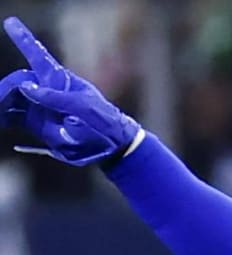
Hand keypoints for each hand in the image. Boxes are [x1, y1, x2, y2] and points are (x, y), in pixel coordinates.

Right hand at [0, 17, 139, 165]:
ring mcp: (41, 107)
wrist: (112, 146)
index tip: (10, 23)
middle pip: (19, 82)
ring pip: (14, 98)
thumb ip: (55, 97)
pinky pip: (15, 116)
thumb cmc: (103, 120)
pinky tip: (1, 119)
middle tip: (0, 98)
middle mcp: (47, 91)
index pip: (38, 56)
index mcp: (59, 80)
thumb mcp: (83, 106)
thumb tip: (26, 87)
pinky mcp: (38, 123)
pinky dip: (5, 116)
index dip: (24, 40)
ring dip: (3, 102)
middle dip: (6, 87)